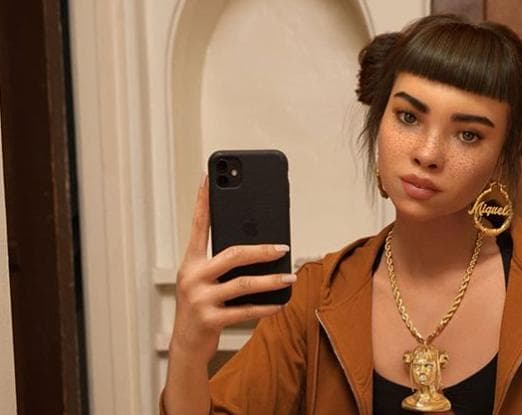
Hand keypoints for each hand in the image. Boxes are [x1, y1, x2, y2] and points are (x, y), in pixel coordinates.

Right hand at [169, 174, 294, 363]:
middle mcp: (192, 277)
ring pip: (244, 284)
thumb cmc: (201, 305)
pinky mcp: (210, 319)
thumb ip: (224, 265)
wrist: (186, 344)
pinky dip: (266, 307)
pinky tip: (280, 303)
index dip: (203, 201)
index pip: (198, 226)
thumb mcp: (206, 281)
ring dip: (271, 281)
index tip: (208, 177)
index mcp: (191, 262)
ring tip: (290, 277)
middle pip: (232, 255)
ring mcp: (200, 299)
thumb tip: (261, 248)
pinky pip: (245, 311)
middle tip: (283, 248)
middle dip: (261, 250)